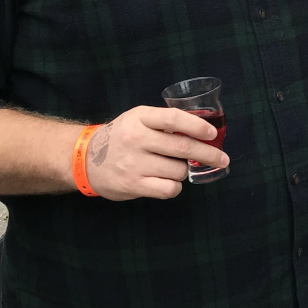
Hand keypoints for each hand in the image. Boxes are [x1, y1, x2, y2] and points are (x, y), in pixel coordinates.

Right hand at [84, 106, 229, 200]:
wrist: (85, 159)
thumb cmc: (120, 136)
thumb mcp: (137, 119)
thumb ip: (163, 122)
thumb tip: (202, 129)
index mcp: (140, 118)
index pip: (174, 118)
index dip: (197, 126)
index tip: (212, 133)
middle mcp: (137, 139)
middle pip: (182, 147)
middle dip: (208, 153)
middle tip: (223, 159)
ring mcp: (134, 163)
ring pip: (178, 170)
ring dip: (185, 171)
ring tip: (178, 168)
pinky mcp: (132, 185)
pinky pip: (168, 189)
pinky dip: (175, 187)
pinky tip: (169, 182)